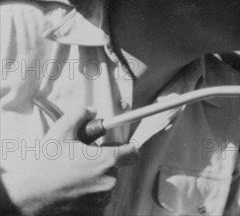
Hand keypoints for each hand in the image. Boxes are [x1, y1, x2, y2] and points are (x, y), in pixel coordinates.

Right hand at [2, 106, 138, 215]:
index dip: (125, 147)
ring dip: (97, 177)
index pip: (133, 152)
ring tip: (75, 173)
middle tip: (84, 159)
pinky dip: (91, 191)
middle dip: (104, 161)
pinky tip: (74, 186)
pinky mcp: (94, 210)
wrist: (29, 194)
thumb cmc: (46, 164)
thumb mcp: (61, 131)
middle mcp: (108, 180)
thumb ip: (79, 114)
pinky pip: (100, 196)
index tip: (115, 147)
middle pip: (116, 166)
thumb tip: (91, 111)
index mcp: (106, 160)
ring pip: (108, 181)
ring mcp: (102, 197)